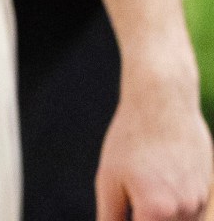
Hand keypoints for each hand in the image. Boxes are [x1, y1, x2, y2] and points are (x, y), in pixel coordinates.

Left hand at [95, 72, 211, 220]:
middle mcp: (185, 210)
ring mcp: (201, 200)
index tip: (124, 210)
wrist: (163, 103)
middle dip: (145, 217)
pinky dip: (176, 209)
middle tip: (132, 196)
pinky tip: (160, 183)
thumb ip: (110, 216)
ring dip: (162, 216)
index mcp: (157, 211)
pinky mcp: (209, 190)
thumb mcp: (108, 179)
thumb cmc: (130, 139)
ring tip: (145, 184)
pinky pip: (192, 213)